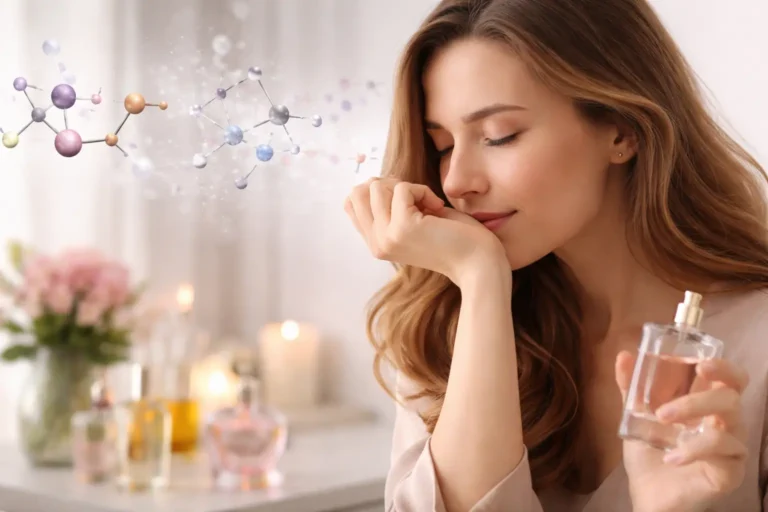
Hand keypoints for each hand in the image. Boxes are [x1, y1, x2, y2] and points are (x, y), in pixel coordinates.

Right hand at [343, 178, 506, 286]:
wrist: (478, 263)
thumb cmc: (452, 238)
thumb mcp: (412, 221)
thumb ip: (389, 208)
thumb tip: (373, 181)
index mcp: (376, 243)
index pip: (351, 203)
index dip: (378, 191)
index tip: (405, 199)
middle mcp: (376, 244)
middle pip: (358, 192)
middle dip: (388, 185)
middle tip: (415, 199)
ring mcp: (386, 237)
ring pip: (377, 186)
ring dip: (408, 187)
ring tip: (429, 205)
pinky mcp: (403, 228)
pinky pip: (402, 189)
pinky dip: (423, 190)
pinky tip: (438, 208)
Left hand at [616, 351, 748, 511]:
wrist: (647, 493)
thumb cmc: (649, 451)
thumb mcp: (635, 416)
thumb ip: (631, 387)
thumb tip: (623, 355)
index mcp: (705, 402)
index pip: (729, 377)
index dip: (723, 366)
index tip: (701, 363)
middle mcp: (724, 420)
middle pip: (732, 394)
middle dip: (699, 396)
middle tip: (666, 407)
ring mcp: (731, 444)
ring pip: (731, 419)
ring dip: (693, 415)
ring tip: (661, 423)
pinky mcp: (731, 469)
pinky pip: (724, 451)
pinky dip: (695, 450)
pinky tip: (671, 457)